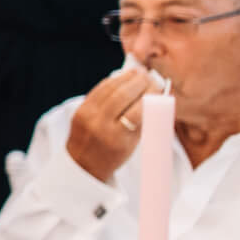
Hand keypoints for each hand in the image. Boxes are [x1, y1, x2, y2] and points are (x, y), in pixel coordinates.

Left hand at [65, 66, 162, 181]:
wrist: (82, 165)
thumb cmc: (114, 155)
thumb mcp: (133, 143)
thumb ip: (145, 120)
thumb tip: (159, 95)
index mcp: (117, 138)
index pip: (138, 111)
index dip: (150, 96)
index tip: (160, 87)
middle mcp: (100, 126)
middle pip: (122, 96)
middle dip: (139, 82)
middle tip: (150, 76)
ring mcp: (87, 117)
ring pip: (108, 90)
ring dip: (125, 78)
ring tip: (139, 73)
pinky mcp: (79, 110)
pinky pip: (97, 91)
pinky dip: (111, 82)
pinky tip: (122, 77)